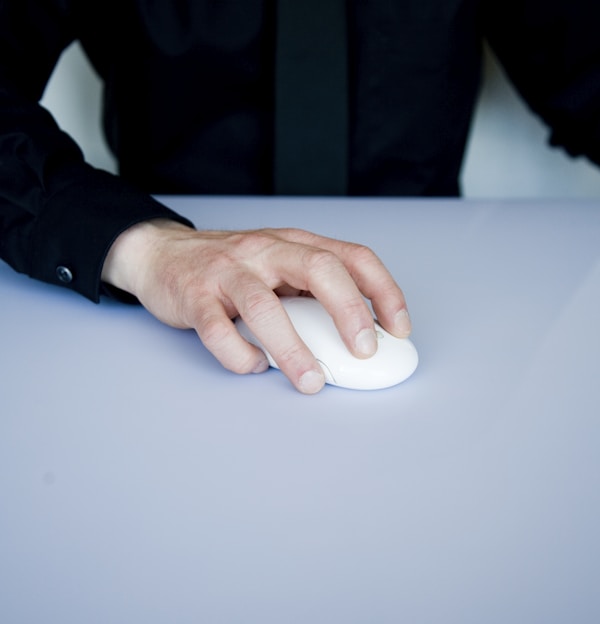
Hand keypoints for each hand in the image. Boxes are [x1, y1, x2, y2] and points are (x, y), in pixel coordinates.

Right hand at [101, 219, 410, 393]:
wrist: (161, 254)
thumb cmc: (232, 267)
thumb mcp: (278, 266)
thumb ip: (312, 292)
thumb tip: (357, 337)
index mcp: (294, 244)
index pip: (352, 256)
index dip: (383, 291)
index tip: (399, 328)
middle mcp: (265, 250)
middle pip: (318, 269)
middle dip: (348, 311)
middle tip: (363, 352)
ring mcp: (228, 271)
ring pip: (264, 307)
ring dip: (294, 349)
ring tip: (311, 381)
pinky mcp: (195, 296)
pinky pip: (218, 331)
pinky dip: (240, 356)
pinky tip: (253, 365)